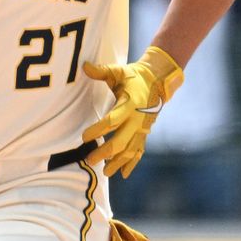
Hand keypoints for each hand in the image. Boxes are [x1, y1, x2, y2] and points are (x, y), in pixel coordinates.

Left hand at [81, 46, 183, 177]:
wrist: (156, 82)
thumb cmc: (132, 76)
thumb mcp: (117, 71)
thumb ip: (101, 71)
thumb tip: (84, 66)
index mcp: (130, 104)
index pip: (112, 121)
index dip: (98, 130)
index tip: (84, 137)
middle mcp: (138, 119)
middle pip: (121, 141)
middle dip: (105, 152)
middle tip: (89, 159)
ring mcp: (142, 128)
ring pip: (130, 150)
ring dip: (117, 162)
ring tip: (104, 172)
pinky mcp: (144, 133)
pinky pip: (138, 151)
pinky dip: (131, 163)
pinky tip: (123, 174)